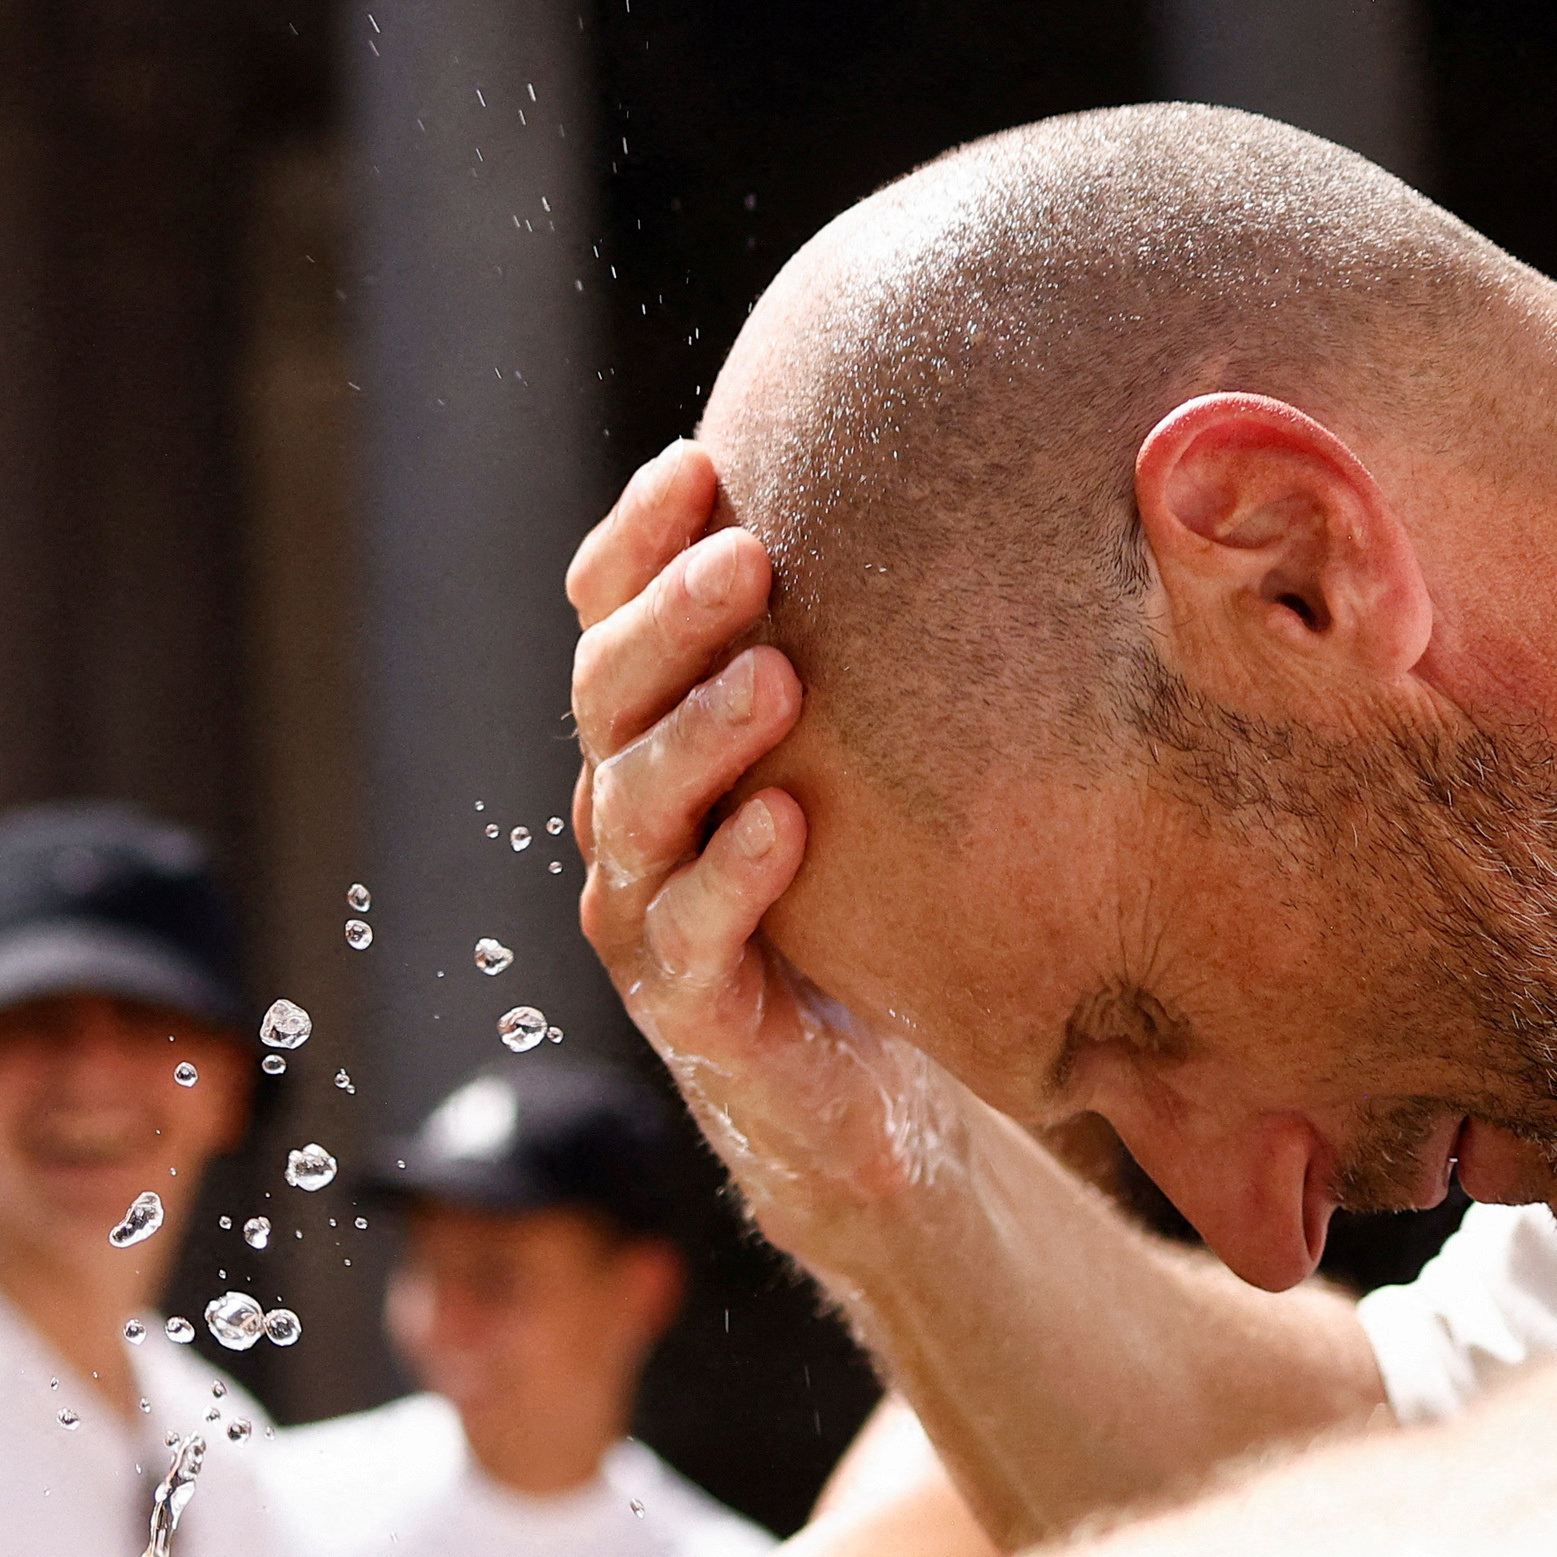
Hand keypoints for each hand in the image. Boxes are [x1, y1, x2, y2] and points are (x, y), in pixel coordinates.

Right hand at [564, 444, 970, 1255]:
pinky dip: (732, 875)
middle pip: (607, 693)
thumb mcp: (855, 767)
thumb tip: (950, 493)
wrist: (865, 1096)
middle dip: (671, 617)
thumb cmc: (865, 903)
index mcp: (648, 737)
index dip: (634, 541)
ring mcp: (645, 913)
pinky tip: (789, 823)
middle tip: (748, 554)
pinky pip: (691, 932)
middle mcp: (628, 815)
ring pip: (636, 805)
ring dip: (698, 735)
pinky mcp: (689, 1008)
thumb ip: (851, 659)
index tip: (697, 461)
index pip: (606, 616)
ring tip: (776, 678)